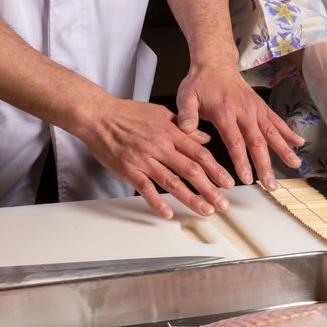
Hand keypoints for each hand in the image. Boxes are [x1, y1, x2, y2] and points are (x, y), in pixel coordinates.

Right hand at [77, 96, 235, 218]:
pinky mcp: (128, 170)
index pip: (200, 154)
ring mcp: (144, 159)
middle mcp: (160, 146)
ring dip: (191, 198)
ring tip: (205, 210)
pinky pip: (145, 189)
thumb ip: (184, 127)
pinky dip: (157, 202)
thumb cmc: (128, 114)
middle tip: (223, 203)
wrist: (98, 115)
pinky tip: (168, 213)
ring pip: (172, 182)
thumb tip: (205, 137)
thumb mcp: (162, 114)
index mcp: (171, 132)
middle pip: (191, 170)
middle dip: (210, 189)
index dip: (216, 170)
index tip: (228, 182)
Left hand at [175, 63, 303, 188]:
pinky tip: (299, 144)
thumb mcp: (186, 96)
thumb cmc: (199, 83)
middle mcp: (244, 112)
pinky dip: (289, 133)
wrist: (215, 64)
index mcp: (225, 112)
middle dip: (266, 165)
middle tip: (271, 184)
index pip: (236, 142)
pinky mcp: (262, 108)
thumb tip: (185, 130)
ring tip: (295, 165)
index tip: (247, 179)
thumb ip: (185, 114)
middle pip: (258, 142)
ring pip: (272, 133)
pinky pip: (277, 121)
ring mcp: (256, 109)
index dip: (242, 161)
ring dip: (284, 150)